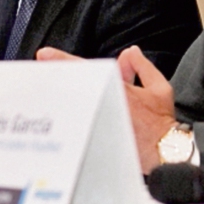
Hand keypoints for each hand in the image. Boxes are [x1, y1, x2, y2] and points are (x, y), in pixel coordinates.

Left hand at [39, 45, 177, 172]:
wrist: (164, 152)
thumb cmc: (161, 122)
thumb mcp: (159, 88)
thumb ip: (142, 66)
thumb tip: (130, 52)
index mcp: (118, 91)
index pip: (87, 70)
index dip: (64, 61)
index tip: (46, 54)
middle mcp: (104, 106)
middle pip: (73, 89)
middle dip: (57, 77)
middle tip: (40, 67)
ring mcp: (98, 123)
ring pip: (75, 104)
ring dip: (62, 95)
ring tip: (47, 87)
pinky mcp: (97, 138)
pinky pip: (79, 122)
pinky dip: (70, 115)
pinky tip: (61, 112)